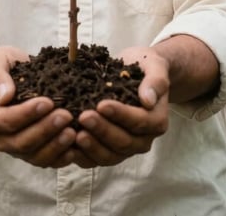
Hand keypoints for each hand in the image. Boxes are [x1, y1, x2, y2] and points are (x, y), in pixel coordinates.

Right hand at [0, 45, 77, 167]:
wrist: (10, 75)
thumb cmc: (2, 67)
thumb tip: (5, 96)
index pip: (6, 121)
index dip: (27, 114)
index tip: (47, 102)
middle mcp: (1, 138)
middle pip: (22, 142)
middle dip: (45, 130)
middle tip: (66, 115)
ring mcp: (18, 148)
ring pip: (36, 156)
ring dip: (55, 146)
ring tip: (73, 132)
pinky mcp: (34, 152)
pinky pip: (47, 160)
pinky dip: (62, 156)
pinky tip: (76, 146)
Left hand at [68, 46, 169, 167]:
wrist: (138, 72)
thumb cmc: (145, 67)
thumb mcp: (155, 66)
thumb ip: (155, 82)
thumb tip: (148, 100)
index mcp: (156, 120)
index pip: (139, 122)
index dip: (120, 115)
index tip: (102, 105)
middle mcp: (143, 139)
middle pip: (123, 142)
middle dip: (102, 130)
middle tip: (84, 117)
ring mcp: (126, 148)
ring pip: (109, 156)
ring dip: (92, 146)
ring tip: (76, 134)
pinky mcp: (109, 150)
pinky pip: (96, 159)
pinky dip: (83, 156)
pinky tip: (69, 146)